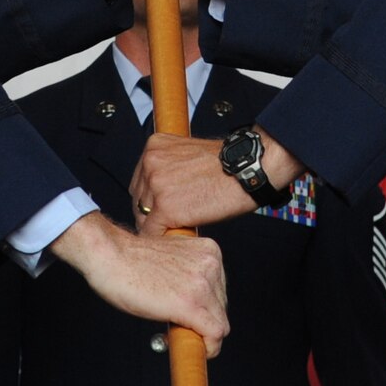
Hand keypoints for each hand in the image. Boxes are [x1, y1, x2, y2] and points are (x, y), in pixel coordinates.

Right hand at [50, 212, 229, 354]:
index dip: (206, 309)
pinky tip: (187, 346)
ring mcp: (203, 284)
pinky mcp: (191, 304)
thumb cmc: (129, 259)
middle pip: (222, 308)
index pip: (221, 291)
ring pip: (220, 324)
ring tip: (175, 330)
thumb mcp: (171, 262)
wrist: (109, 256)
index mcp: (207, 251)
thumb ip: (188, 277)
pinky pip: (214, 335)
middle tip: (178, 325)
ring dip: (200, 334)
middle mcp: (210, 265)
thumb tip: (196, 305)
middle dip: (202, 322)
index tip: (194, 318)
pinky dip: (207, 348)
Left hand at [131, 129, 305, 237]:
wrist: (247, 170)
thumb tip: (159, 192)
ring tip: (179, 227)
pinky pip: (151, 232)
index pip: (139, 181)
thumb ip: (168, 168)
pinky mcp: (165, 207)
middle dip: (152, 213)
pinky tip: (178, 236)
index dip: (150, 199)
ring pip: (143, 217)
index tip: (160, 209)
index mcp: (154, 146)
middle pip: (138, 199)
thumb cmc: (227, 166)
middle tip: (172, 222)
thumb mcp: (187, 155)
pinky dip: (163, 238)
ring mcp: (155, 185)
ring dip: (159, 226)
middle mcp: (150, 162)